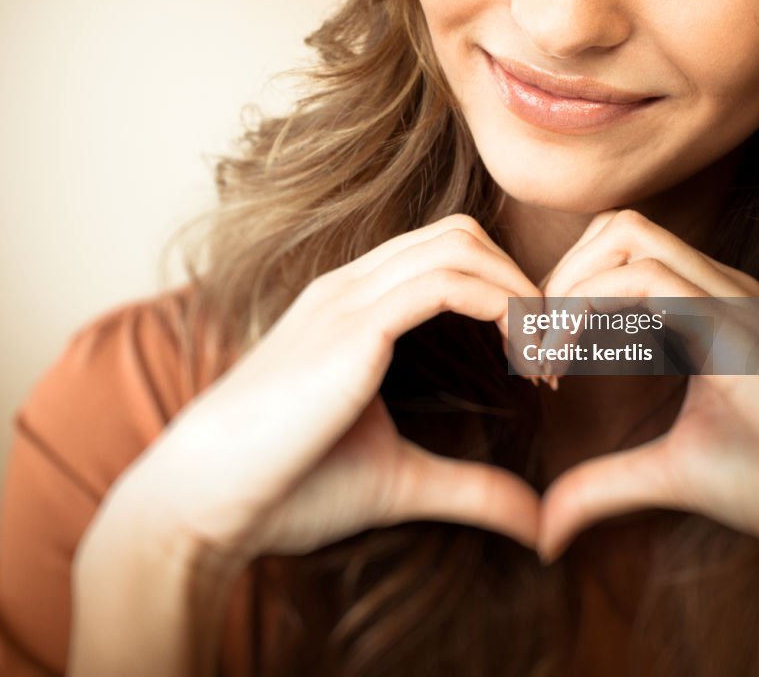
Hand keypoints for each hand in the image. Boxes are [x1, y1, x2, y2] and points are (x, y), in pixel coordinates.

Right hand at [102, 214, 542, 569]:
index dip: (504, 293)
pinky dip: (501, 307)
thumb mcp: (400, 480)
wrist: (205, 499)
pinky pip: (447, 283)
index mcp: (353, 306)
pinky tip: (521, 357)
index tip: (538, 360)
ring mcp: (349, 298)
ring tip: (546, 357)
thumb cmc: (286, 486)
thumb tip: (538, 522)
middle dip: (521, 281)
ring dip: (521, 293)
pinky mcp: (353, 326)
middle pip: (461, 236)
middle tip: (553, 350)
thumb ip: (471, 488)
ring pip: (460, 246)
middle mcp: (351, 286)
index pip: (446, 257)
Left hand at [536, 209, 758, 563]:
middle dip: (556, 276)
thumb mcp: (667, 474)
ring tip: (547, 352)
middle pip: (613, 227)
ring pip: (625, 235)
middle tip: (533, 345)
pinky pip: (645, 278)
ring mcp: (728, 297)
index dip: (564, 295)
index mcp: (703, 308)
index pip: (616, 254)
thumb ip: (603, 484)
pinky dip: (587, 306)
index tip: (542, 364)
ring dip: (568, 286)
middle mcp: (714, 289)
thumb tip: (545, 528)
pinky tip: (568, 360)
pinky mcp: (734, 322)